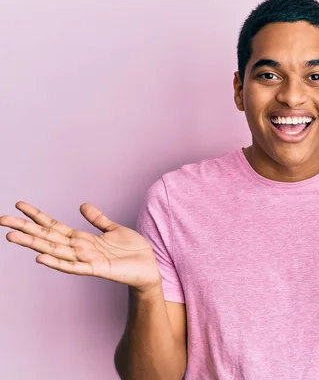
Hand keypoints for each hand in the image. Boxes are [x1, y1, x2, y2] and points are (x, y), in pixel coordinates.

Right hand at [0, 201, 160, 291]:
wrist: (149, 267)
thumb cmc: (132, 251)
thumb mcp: (114, 229)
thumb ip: (98, 219)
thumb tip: (82, 205)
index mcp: (83, 239)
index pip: (54, 226)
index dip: (37, 215)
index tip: (19, 205)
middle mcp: (80, 249)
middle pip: (47, 237)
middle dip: (25, 228)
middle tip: (1, 220)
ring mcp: (86, 260)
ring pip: (54, 250)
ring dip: (33, 244)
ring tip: (12, 236)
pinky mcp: (97, 269)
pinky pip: (73, 266)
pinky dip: (57, 262)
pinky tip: (40, 258)